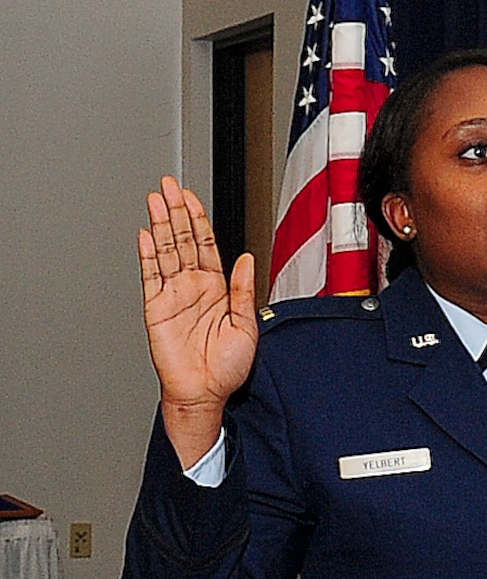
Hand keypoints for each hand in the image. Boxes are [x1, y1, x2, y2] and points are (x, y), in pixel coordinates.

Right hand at [138, 176, 258, 466]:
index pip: (206, 245)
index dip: (199, 219)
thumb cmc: (227, 368)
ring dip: (161, 225)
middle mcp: (193, 287)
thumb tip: (247, 258)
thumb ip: (245, 290)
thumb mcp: (247, 325)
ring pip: (165, 252)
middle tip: (169, 185)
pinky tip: (146, 234)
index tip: (192, 196)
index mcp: (217, 289)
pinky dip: (148, 255)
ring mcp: (173, 295)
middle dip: (176, 211)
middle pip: (183, 241)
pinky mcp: (156, 308)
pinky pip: (150, 276)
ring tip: (156, 200)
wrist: (205, 393)